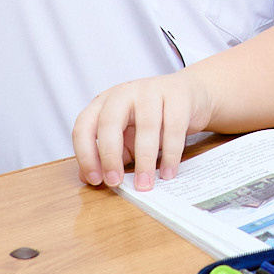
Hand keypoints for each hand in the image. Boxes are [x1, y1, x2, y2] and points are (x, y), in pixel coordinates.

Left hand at [73, 69, 217, 191]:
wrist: (189, 94)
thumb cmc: (153, 118)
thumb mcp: (126, 136)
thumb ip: (106, 155)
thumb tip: (86, 177)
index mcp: (105, 103)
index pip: (84, 126)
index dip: (85, 154)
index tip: (95, 179)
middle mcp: (124, 92)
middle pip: (109, 122)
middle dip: (110, 156)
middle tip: (115, 183)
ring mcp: (151, 90)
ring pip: (146, 126)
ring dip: (144, 160)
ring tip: (144, 184)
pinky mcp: (177, 94)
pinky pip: (174, 127)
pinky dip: (171, 154)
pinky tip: (168, 172)